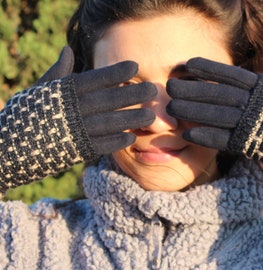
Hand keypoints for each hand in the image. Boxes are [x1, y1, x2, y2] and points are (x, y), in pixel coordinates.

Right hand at [37, 46, 156, 154]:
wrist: (12, 146)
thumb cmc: (29, 112)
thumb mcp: (41, 89)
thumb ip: (58, 71)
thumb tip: (67, 50)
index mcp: (66, 91)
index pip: (96, 78)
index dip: (116, 71)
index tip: (135, 66)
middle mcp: (74, 108)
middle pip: (110, 99)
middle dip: (134, 94)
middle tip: (154, 90)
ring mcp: (77, 130)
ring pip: (111, 122)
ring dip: (132, 119)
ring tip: (151, 116)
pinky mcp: (77, 150)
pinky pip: (102, 145)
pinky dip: (117, 141)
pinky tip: (131, 137)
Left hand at [166, 54, 262, 208]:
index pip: (231, 74)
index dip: (208, 69)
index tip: (187, 65)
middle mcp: (256, 102)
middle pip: (217, 93)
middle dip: (192, 90)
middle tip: (169, 87)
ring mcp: (253, 123)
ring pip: (216, 114)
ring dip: (192, 111)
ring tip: (171, 109)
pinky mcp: (252, 144)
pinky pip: (223, 139)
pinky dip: (205, 136)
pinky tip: (187, 134)